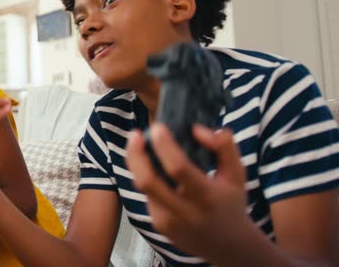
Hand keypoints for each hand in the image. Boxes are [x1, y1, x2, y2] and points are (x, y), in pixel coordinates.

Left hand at [126, 123, 252, 262]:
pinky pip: (147, 196)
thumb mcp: (237, 173)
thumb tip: (197, 129)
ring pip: (143, 187)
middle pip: (148, 180)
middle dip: (135, 154)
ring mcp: (168, 222)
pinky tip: (153, 169)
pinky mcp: (159, 226)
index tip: (157, 127)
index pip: (178, 168)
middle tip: (134, 134)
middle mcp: (185, 212)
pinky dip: (147, 178)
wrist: (229, 246)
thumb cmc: (230, 203)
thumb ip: (223, 147)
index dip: (164, 146)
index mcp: (207, 197)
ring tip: (139, 145)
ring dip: (137, 163)